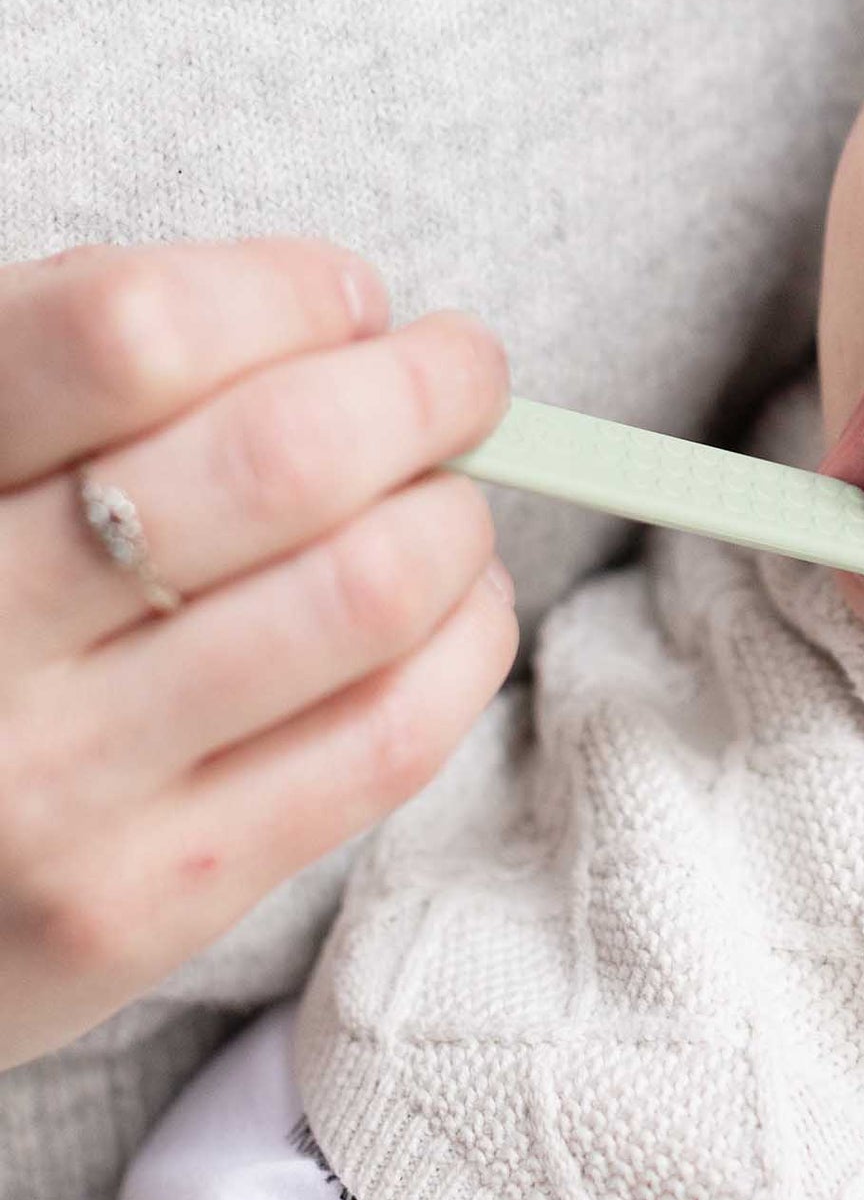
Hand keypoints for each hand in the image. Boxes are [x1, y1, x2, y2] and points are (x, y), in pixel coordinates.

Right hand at [0, 236, 517, 1070]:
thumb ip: (102, 362)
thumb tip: (342, 320)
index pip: (134, 332)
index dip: (286, 293)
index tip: (349, 300)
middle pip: (286, 459)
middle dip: (430, 390)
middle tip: (463, 375)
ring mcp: (56, 785)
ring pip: (368, 593)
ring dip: (456, 519)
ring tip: (444, 503)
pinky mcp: (144, 905)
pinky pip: (387, 738)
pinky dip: (471, 636)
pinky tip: (456, 603)